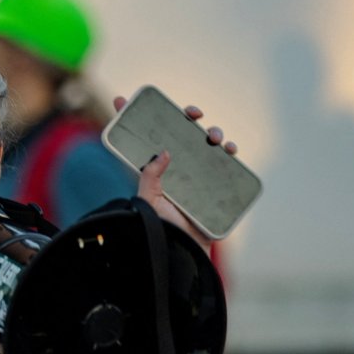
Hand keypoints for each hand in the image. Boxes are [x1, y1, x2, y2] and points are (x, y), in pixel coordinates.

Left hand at [113, 96, 237, 248]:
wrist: (181, 253)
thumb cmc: (160, 229)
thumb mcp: (147, 200)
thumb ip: (149, 176)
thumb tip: (163, 151)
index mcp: (157, 170)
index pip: (147, 140)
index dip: (135, 119)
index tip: (123, 99)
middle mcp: (178, 169)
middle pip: (182, 134)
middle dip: (188, 117)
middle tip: (192, 114)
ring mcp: (199, 177)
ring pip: (207, 145)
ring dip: (214, 132)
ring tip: (213, 137)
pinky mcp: (217, 188)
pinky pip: (228, 165)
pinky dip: (231, 152)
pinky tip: (229, 150)